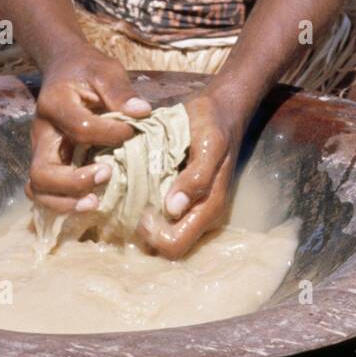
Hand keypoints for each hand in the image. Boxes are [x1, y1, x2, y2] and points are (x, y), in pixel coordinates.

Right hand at [27, 45, 150, 215]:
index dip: (109, 134)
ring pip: (38, 188)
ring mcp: (40, 150)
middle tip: (107, 174)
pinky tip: (90, 201)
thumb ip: (121, 91)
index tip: (131, 130)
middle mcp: (41, 132)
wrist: (65, 68)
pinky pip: (43, 191)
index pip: (80, 128)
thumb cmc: (88, 70)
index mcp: (55, 104)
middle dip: (75, 182)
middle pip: (43, 170)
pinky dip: (62, 203)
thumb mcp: (106, 71)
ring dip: (65, 201)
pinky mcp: (47, 161)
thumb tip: (142, 113)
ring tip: (95, 201)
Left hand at [139, 87, 245, 259]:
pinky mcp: (183, 200)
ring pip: (163, 234)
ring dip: (146, 222)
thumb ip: (196, 177)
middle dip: (147, 232)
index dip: (154, 234)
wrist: (221, 110)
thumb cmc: (213, 125)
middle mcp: (202, 215)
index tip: (143, 208)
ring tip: (134, 195)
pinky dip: (149, 209)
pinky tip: (139, 189)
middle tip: (135, 203)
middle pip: (167, 247)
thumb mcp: (209, 144)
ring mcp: (193, 209)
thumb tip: (173, 209)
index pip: (175, 246)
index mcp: (210, 207)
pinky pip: (163, 218)